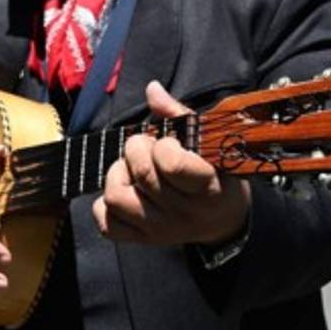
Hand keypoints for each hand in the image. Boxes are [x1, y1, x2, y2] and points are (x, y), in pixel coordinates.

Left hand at [93, 81, 250, 245]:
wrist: (224, 222)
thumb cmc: (218, 175)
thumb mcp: (210, 144)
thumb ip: (179, 115)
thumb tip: (152, 89)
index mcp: (206, 187)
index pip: (172, 165)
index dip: (163, 145)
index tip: (170, 142)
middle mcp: (182, 213)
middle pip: (140, 174)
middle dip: (138, 149)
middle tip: (148, 148)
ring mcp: (160, 230)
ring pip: (116, 197)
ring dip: (119, 175)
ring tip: (134, 170)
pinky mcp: (142, 240)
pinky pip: (106, 223)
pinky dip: (106, 205)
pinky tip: (126, 191)